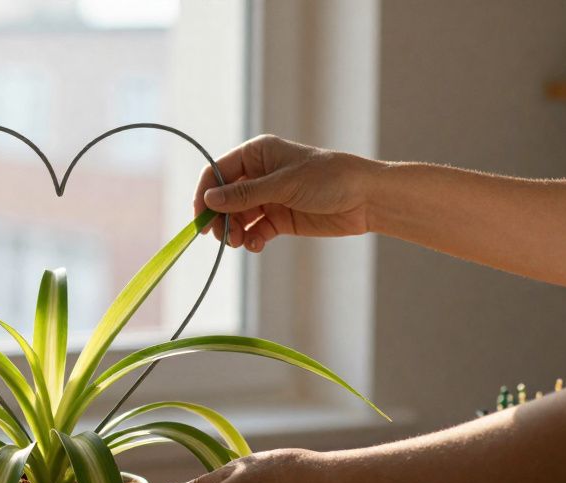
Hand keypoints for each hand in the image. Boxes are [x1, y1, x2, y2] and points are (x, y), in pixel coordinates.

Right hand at [195, 135, 383, 251]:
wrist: (366, 199)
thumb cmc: (328, 178)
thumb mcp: (283, 184)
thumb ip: (245, 194)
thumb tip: (209, 200)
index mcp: (257, 155)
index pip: (217, 172)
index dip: (205, 194)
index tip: (200, 218)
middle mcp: (259, 175)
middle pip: (224, 198)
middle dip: (220, 218)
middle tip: (222, 238)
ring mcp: (268, 198)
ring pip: (237, 218)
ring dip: (234, 232)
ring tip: (241, 243)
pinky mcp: (279, 219)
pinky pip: (254, 231)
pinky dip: (251, 240)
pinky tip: (256, 245)